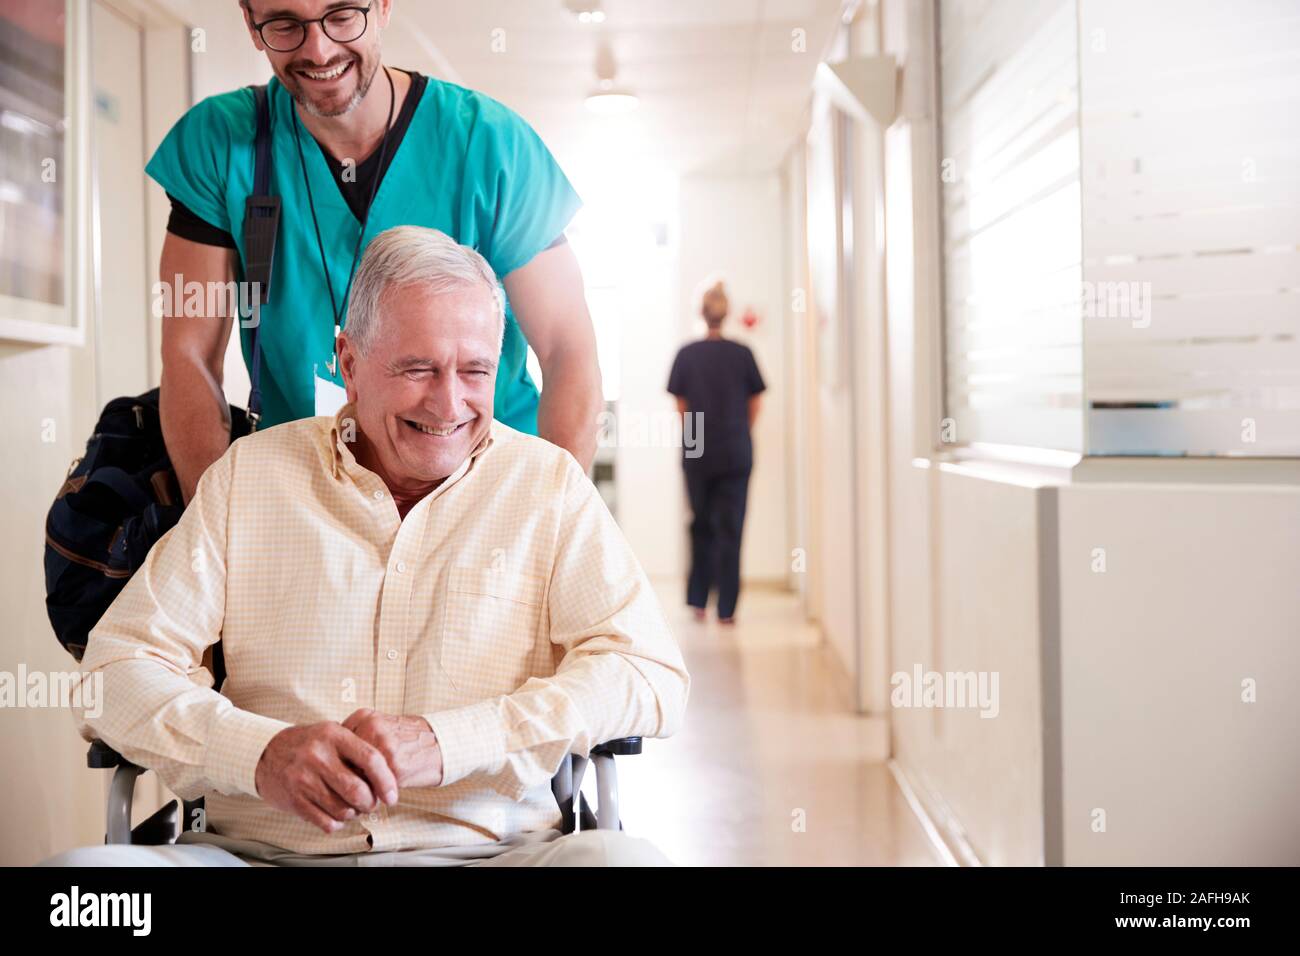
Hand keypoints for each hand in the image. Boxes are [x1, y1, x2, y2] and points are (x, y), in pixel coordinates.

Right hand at [254, 722, 398, 833]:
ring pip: (343, 809)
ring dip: (354, 813)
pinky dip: (337, 823)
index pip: (371, 759)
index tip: (392, 795)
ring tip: (352, 807)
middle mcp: (319, 756)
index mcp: (334, 735)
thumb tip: (388, 774)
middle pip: (358, 790)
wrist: (265, 753)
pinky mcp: (294, 799)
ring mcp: (304, 779)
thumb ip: (357, 748)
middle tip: (371, 803)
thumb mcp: (331, 733)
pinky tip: (336, 815)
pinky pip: (326, 821)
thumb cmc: (307, 744)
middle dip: (371, 803)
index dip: (386, 780)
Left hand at [342, 708, 443, 788]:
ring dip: (357, 792)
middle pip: (341, 763)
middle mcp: (372, 728)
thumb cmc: (409, 739)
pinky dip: (374, 797)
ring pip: (354, 778)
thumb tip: (330, 763)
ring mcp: (383, 747)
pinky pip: (373, 789)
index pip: (333, 747)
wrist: (443, 743)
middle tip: (350, 790)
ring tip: (365, 796)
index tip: (340, 775)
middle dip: (344, 780)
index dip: (336, 765)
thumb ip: (357, 738)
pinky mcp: (395, 767)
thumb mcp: (381, 727)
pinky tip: (381, 796)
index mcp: (364, 716)